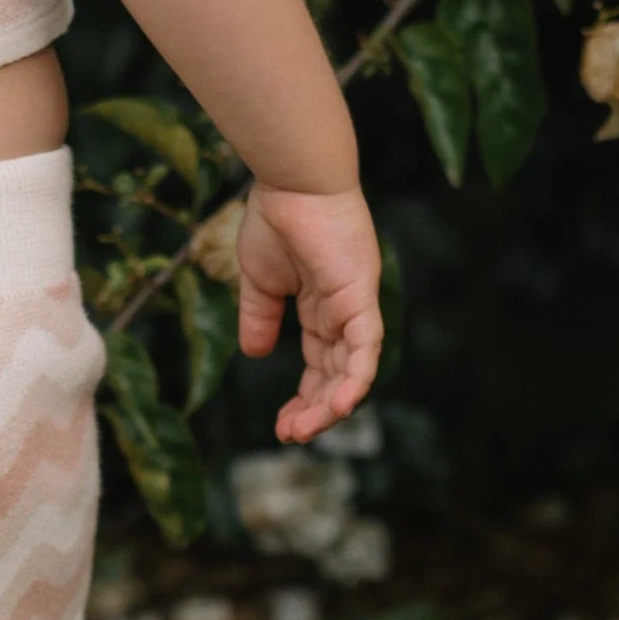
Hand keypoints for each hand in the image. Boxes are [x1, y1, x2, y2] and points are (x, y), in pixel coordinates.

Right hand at [234, 182, 383, 444]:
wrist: (291, 184)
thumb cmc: (275, 221)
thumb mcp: (260, 282)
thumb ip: (260, 318)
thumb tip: (253, 353)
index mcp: (320, 307)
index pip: (318, 364)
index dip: (303, 397)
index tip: (282, 425)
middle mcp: (343, 312)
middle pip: (335, 374)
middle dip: (314, 409)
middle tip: (290, 435)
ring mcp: (355, 306)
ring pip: (351, 369)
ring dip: (331, 404)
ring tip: (305, 430)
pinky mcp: (360, 298)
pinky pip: (365, 347)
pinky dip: (356, 378)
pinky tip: (340, 406)